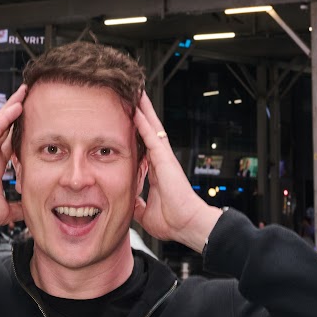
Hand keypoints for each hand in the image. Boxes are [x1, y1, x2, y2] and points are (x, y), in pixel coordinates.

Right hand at [0, 85, 25, 242]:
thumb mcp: (4, 210)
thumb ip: (17, 208)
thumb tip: (30, 210)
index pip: (13, 144)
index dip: (23, 133)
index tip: (37, 124)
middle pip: (8, 127)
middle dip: (19, 113)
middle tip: (32, 98)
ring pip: (2, 122)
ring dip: (14, 106)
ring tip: (25, 91)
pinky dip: (6, 115)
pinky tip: (17, 105)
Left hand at [132, 91, 220, 251]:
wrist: (188, 225)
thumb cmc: (173, 220)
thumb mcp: (146, 213)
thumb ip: (137, 204)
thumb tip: (128, 204)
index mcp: (156, 171)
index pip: (143, 145)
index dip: (136, 131)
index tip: (128, 119)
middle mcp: (161, 160)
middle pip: (148, 130)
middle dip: (141, 113)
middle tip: (132, 95)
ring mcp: (164, 157)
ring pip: (150, 127)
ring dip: (143, 110)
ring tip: (135, 92)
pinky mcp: (165, 158)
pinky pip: (151, 135)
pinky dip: (143, 121)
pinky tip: (136, 108)